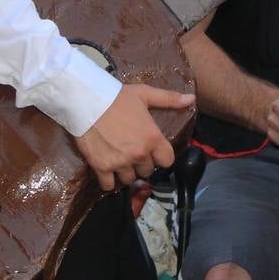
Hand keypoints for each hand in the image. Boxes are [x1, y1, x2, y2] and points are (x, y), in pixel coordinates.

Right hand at [76, 84, 194, 191]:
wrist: (87, 101)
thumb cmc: (117, 97)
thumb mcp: (145, 94)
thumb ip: (169, 99)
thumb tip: (191, 99)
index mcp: (152, 138)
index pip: (167, 161)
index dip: (161, 157)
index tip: (154, 152)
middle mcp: (139, 153)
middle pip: (147, 171)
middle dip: (142, 163)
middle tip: (133, 152)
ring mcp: (120, 162)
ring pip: (129, 179)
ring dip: (126, 172)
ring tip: (120, 160)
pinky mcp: (102, 167)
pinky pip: (109, 185)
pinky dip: (108, 180)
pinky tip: (107, 169)